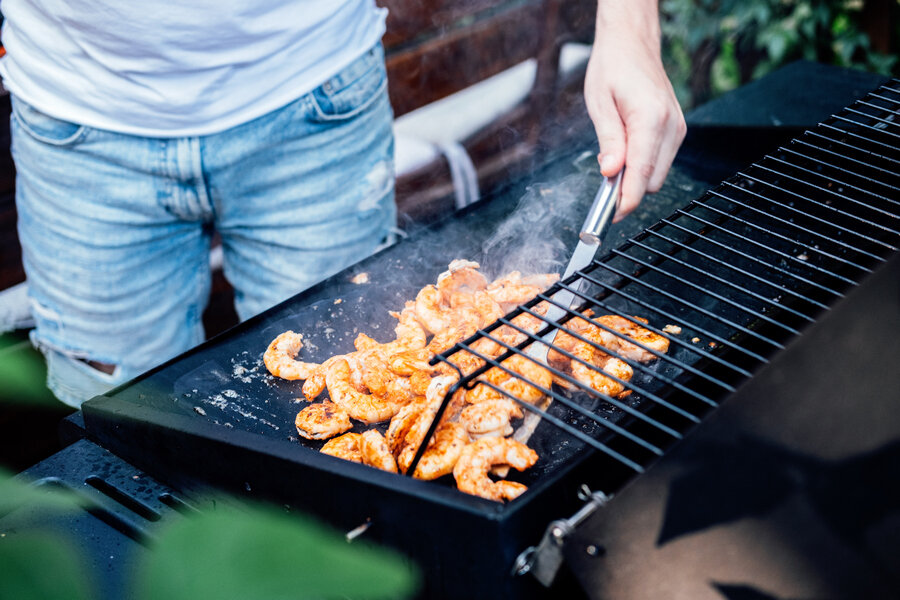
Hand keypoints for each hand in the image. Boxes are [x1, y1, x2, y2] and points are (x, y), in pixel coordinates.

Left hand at [584, 0, 685, 221]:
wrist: (632, 44)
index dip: (626, 200)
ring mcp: (677, 128)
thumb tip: (611, 172)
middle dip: (628, 190)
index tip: (611, 216)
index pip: (641, 174)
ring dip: (636, 177)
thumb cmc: (612, 68)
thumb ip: (608, 141)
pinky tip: (627, 151)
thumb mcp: (599, 104)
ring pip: (658, 175)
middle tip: (602, 186)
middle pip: (652, 181)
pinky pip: (661, 161)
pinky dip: (644, 165)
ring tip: (613, 158)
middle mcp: (670, 125)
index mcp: (650, 118)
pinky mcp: (677, 130)